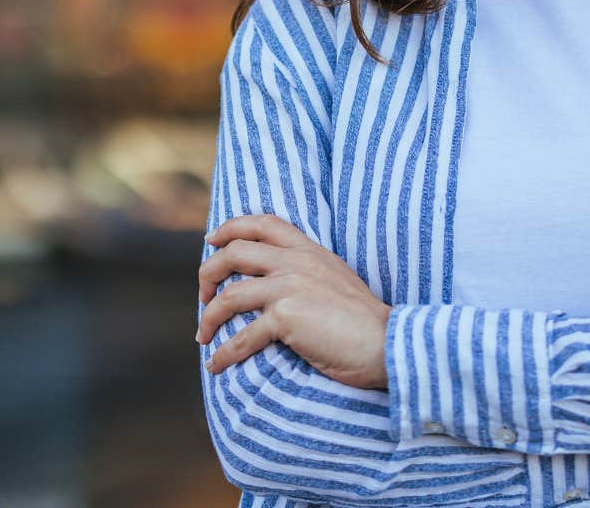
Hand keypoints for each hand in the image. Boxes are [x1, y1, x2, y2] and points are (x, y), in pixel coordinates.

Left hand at [197, 213, 390, 389]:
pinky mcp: (286, 316)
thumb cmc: (365, 323)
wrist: (387, 344)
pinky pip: (241, 336)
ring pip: (228, 295)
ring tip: (203, 336)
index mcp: (310, 250)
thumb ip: (308, 273)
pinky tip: (217, 365)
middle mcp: (296, 262)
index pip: (263, 223)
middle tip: (203, 296)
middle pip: (234, 253)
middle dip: (208, 273)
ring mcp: (289, 287)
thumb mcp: (336, 280)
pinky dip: (224, 353)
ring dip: (208, 318)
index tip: (212, 240)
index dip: (231, 228)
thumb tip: (278, 286)